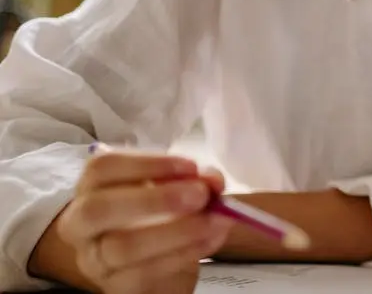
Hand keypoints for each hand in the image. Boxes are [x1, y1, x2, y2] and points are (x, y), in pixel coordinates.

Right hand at [34, 149, 233, 293]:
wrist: (157, 263)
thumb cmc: (159, 216)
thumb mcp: (176, 191)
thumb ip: (195, 180)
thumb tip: (213, 180)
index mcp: (93, 188)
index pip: (102, 168)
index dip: (147, 164)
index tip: (190, 166)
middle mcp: (82, 223)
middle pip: (98, 209)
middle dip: (154, 199)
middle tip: (200, 195)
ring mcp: (95, 259)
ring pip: (123, 247)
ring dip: (178, 230)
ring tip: (215, 220)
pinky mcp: (116, 286)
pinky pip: (145, 272)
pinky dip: (185, 253)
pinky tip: (211, 239)